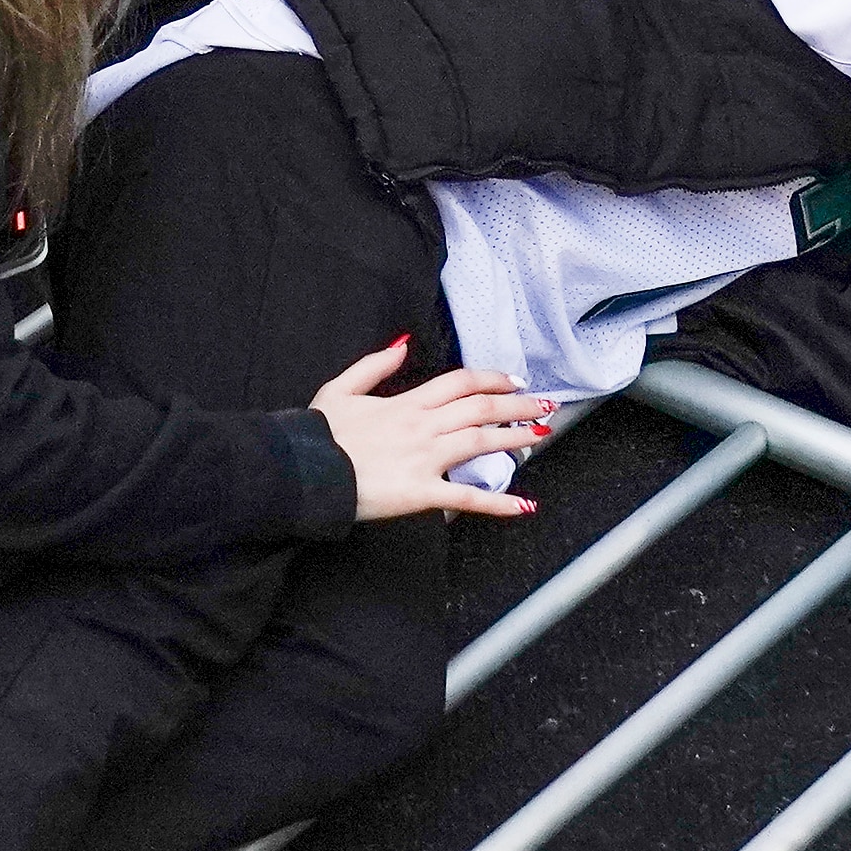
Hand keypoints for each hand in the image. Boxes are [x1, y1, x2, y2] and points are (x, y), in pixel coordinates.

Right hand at [310, 337, 551, 520]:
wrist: (306, 471)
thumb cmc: (320, 435)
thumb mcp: (341, 388)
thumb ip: (374, 366)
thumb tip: (403, 345)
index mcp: (407, 402)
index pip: (461, 383)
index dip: (492, 379)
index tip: (514, 381)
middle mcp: (423, 426)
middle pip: (481, 408)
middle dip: (517, 404)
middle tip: (544, 404)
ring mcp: (425, 459)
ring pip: (481, 442)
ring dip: (516, 437)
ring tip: (541, 434)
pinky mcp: (421, 492)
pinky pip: (466, 498)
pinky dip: (498, 503)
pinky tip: (524, 505)